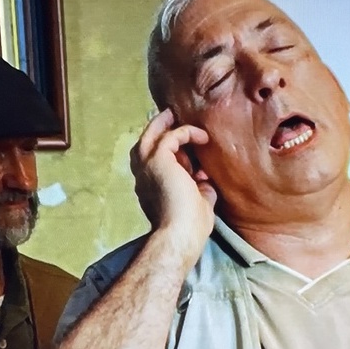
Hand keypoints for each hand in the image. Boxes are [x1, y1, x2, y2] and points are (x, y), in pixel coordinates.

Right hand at [130, 109, 216, 258]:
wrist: (181, 234)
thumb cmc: (190, 226)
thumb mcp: (198, 202)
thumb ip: (199, 188)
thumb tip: (205, 177)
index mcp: (152, 189)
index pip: (156, 164)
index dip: (174, 156)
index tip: (193, 157)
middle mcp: (144, 177)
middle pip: (144, 145)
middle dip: (156, 130)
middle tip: (168, 117)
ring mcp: (147, 168)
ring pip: (150, 136)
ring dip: (163, 124)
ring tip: (175, 114)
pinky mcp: (157, 160)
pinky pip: (171, 136)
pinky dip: (187, 132)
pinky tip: (202, 137)